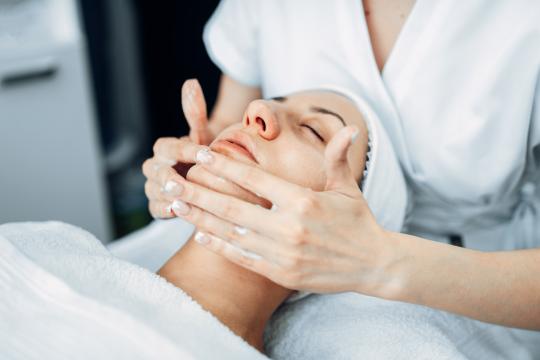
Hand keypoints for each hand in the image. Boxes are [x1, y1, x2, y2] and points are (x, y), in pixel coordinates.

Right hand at [142, 79, 216, 217]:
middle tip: (184, 181)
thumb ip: (195, 113)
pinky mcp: (158, 205)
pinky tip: (178, 211)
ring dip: (166, 195)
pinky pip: (155, 208)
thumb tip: (191, 82)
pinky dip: (165, 210)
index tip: (205, 153)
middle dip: (169, 176)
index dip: (186, 150)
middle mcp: (155, 166)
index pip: (170, 147)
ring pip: (153, 190)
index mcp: (164, 148)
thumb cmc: (205, 155)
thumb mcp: (204, 135)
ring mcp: (154, 187)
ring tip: (181, 198)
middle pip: (155, 170)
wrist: (209, 178)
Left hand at [168, 127, 396, 295]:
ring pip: (231, 232)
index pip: (254, 178)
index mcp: (303, 200)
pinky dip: (219, 246)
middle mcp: (290, 226)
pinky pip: (243, 258)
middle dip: (197, 191)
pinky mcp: (281, 273)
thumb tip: (350, 127)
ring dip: (199, 217)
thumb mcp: (348, 187)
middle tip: (169, 180)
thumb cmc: (358, 221)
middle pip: (232, 205)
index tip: (201, 154)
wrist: (373, 264)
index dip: (224, 165)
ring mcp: (283, 252)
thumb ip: (337, 157)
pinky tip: (199, 234)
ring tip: (174, 204)